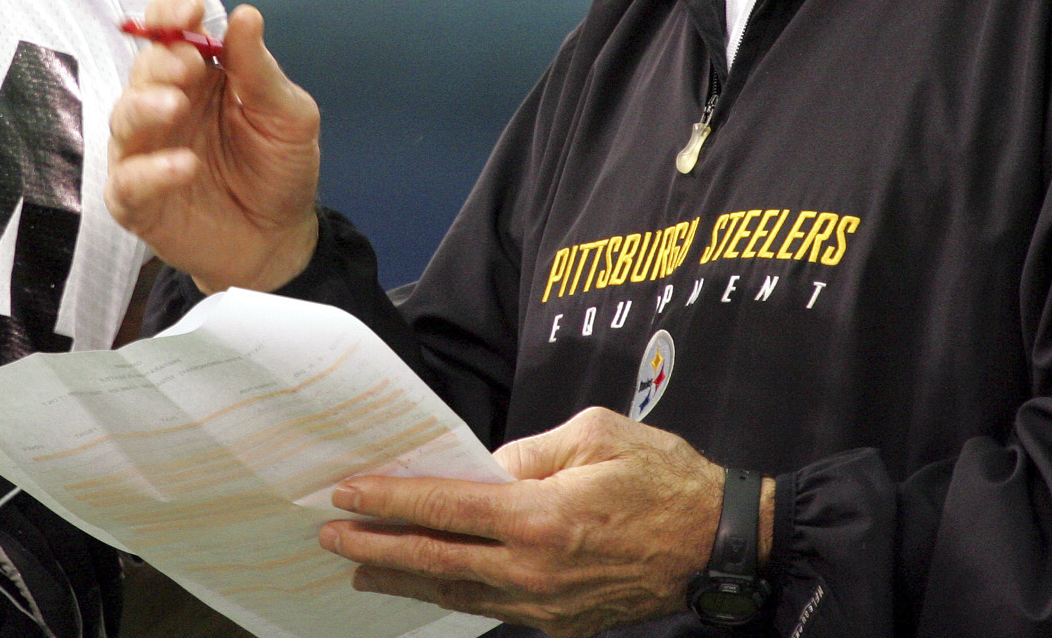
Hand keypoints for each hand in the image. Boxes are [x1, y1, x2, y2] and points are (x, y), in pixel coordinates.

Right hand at [106, 0, 321, 292]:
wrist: (279, 239)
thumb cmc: (279, 168)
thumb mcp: (286, 115)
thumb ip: (260, 71)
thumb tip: (245, 15)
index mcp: (200, 74)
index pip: (171, 29)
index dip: (170, 12)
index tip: (187, 10)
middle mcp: (165, 104)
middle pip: (145, 68)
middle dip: (162, 61)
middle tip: (188, 68)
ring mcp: (145, 151)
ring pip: (124, 116)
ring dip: (145, 106)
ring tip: (175, 107)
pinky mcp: (136, 198)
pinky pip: (128, 179)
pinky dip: (150, 171)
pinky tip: (184, 166)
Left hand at [317, 407, 771, 637]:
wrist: (720, 542)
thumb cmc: (663, 476)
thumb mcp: (595, 434)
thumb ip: (529, 451)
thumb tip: (484, 469)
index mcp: (542, 517)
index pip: (446, 509)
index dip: (391, 502)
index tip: (348, 493)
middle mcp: (536, 570)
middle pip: (437, 559)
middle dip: (379, 547)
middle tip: (331, 535)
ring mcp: (548, 604)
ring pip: (459, 592)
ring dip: (406, 578)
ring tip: (362, 567)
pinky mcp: (563, 622)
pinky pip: (493, 606)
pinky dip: (453, 594)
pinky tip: (429, 584)